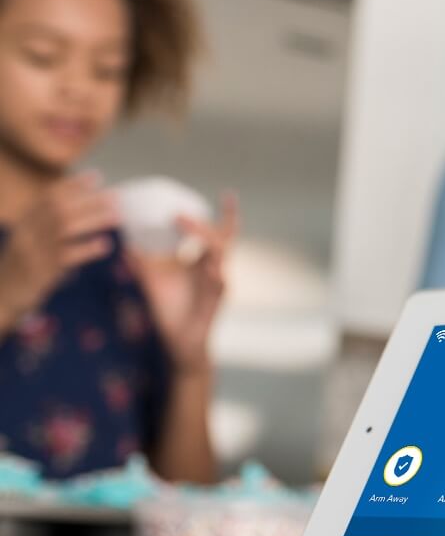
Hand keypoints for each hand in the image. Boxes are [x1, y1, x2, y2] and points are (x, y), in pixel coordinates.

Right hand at [0, 173, 118, 325]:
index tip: (96, 176)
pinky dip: (88, 249)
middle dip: (89, 200)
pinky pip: (67, 256)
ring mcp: (33, 252)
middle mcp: (27, 233)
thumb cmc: (21, 269)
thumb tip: (81, 211)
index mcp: (24, 223)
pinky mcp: (41, 272)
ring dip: (93, 220)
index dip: (73, 185)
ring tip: (116, 216)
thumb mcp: (30, 242)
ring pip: (65, 228)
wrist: (1, 297)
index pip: (48, 197)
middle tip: (115, 196)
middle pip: (59, 209)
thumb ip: (47, 226)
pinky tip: (105, 245)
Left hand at [132, 193, 237, 372]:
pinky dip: (214, 274)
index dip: (226, 215)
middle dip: (214, 221)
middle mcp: (214, 269)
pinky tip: (210, 266)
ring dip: (208, 240)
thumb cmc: (170, 310)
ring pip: (220, 256)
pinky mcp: (216, 301)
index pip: (218, 233)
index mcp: (203, 262)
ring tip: (190, 225)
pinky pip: (219, 284)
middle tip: (184, 212)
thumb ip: (142, 263)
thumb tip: (125, 243)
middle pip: (224, 238)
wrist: (179, 342)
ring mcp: (218, 284)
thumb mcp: (152, 281)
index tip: (229, 193)